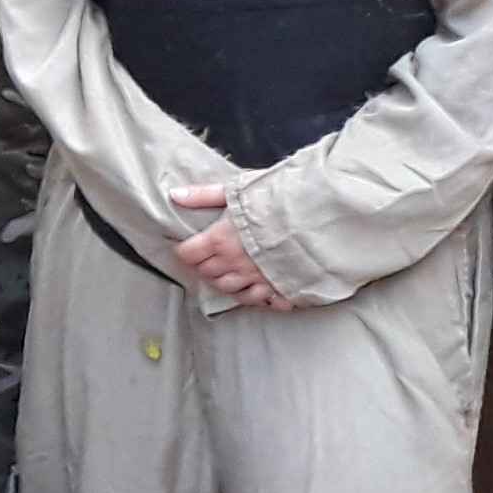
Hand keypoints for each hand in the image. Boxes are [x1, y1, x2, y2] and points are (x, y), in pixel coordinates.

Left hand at [167, 186, 291, 311]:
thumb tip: (175, 195)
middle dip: (205, 264)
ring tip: (232, 267)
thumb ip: (204, 195)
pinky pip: (258, 300)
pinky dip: (253, 296)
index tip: (190, 246)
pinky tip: (256, 286)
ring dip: (225, 280)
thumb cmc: (275, 200)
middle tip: (212, 254)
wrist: (317, 215)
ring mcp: (255, 279)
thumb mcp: (236, 191)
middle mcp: (234, 263)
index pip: (188, 255)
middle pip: (207, 273)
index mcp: (220, 239)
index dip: (186, 250)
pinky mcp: (278, 288)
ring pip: (228, 289)